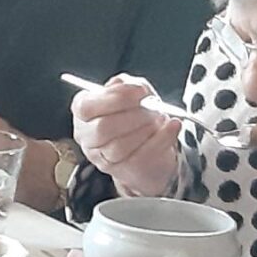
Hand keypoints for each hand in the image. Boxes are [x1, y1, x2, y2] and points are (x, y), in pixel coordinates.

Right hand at [71, 74, 181, 197]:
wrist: (150, 145)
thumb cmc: (135, 114)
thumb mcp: (132, 92)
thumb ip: (128, 85)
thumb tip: (131, 87)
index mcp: (84, 112)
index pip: (87, 107)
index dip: (114, 98)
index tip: (140, 91)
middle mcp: (87, 136)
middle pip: (102, 129)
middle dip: (133, 116)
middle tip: (152, 108)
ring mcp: (103, 157)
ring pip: (119, 146)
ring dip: (146, 129)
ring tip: (160, 118)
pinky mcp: (124, 171)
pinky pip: (142, 156)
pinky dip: (162, 138)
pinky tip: (172, 126)